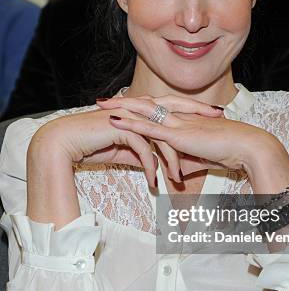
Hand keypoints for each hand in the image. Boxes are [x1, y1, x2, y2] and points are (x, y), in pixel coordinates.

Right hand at [30, 96, 222, 186]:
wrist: (69, 142)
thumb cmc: (96, 143)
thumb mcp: (126, 150)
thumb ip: (143, 152)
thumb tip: (155, 162)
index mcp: (143, 110)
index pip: (175, 108)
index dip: (195, 111)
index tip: (215, 118)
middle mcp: (139, 109)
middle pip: (175, 112)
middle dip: (197, 119)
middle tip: (216, 127)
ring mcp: (131, 117)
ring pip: (160, 136)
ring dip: (170, 159)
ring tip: (178, 179)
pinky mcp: (121, 128)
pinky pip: (142, 149)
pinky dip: (150, 167)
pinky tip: (154, 182)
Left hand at [100, 96, 288, 191]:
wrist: (245, 146)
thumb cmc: (229, 152)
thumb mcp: (201, 159)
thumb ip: (186, 164)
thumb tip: (175, 174)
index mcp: (185, 119)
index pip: (156, 110)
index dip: (137, 107)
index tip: (119, 106)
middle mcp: (180, 116)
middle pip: (145, 105)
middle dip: (123, 102)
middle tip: (102, 99)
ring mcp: (178, 123)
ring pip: (143, 111)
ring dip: (121, 108)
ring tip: (101, 105)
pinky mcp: (179, 134)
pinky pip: (150, 127)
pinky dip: (130, 123)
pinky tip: (115, 120)